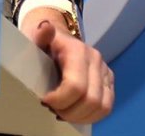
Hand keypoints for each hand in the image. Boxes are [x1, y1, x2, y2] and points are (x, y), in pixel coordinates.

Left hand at [20, 8, 114, 123]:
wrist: (57, 37)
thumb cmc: (43, 42)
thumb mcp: (35, 38)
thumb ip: (39, 36)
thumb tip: (45, 27)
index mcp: (78, 50)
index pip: (76, 86)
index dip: (60, 100)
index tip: (44, 101)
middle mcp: (96, 60)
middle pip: (91, 100)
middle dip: (69, 111)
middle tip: (52, 110)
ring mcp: (105, 71)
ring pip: (102, 107)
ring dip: (81, 116)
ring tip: (61, 113)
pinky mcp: (109, 81)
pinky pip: (106, 106)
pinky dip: (90, 116)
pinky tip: (73, 113)